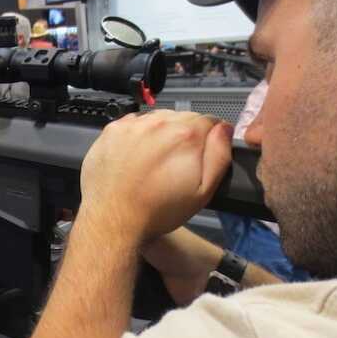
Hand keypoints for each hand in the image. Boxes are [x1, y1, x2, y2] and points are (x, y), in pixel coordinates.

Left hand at [80, 111, 232, 241]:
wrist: (114, 220)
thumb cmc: (156, 211)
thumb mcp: (203, 191)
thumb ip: (219, 155)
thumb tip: (223, 130)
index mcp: (185, 136)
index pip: (209, 121)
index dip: (208, 138)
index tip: (199, 154)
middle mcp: (158, 124)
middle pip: (183, 117)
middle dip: (184, 136)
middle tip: (175, 163)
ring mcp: (133, 125)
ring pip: (157, 118)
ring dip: (160, 133)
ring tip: (153, 162)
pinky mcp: (113, 131)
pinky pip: (133, 124)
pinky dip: (137, 135)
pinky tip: (135, 157)